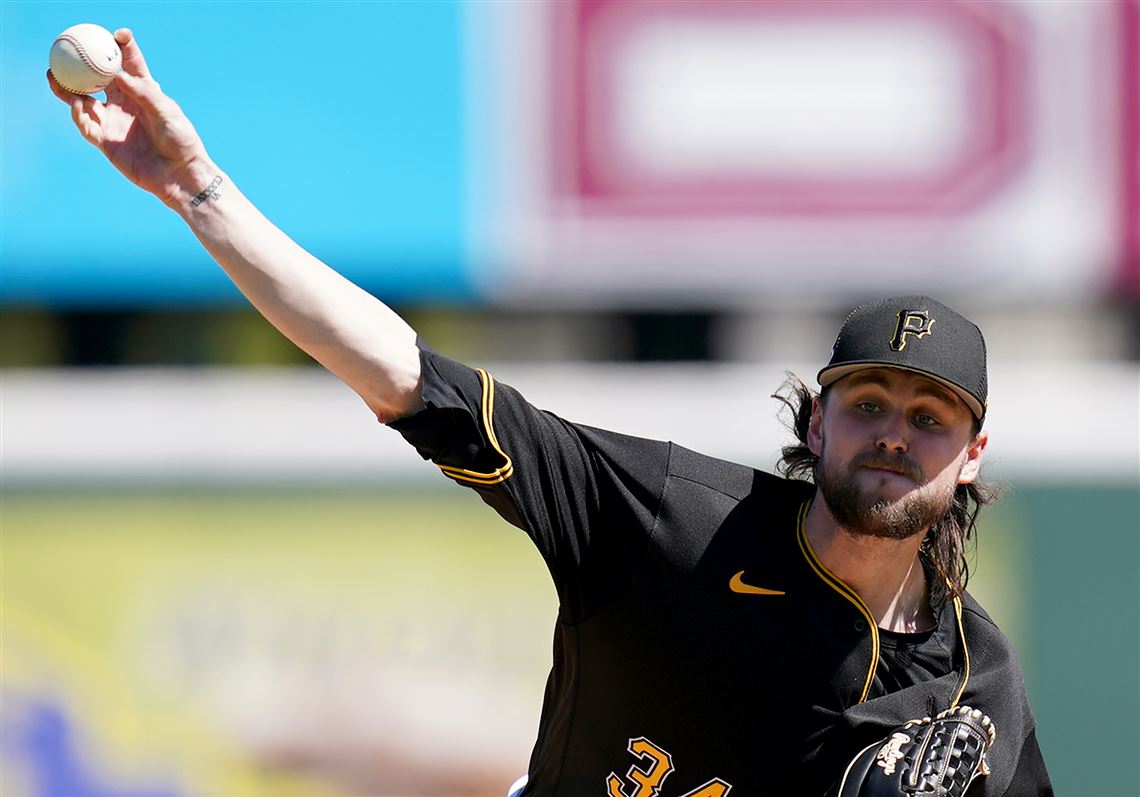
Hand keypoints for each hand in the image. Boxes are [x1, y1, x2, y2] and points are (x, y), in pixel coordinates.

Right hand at [47, 28, 211, 208]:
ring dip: (67, 89)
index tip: (115, 35)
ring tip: (54, 75)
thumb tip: (118, 75)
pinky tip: (75, 103)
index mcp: (143, 92)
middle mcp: (124, 103)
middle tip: (67, 51)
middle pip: (97, 79)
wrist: (178, 174)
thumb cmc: (180, 140)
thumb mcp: (166, 112)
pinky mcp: (106, 141)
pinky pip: (85, 124)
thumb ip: (143, 93)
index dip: (121, 47)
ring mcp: (113, 121)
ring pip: (83, 100)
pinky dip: (77, 113)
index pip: (129, 64)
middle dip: (81, 64)